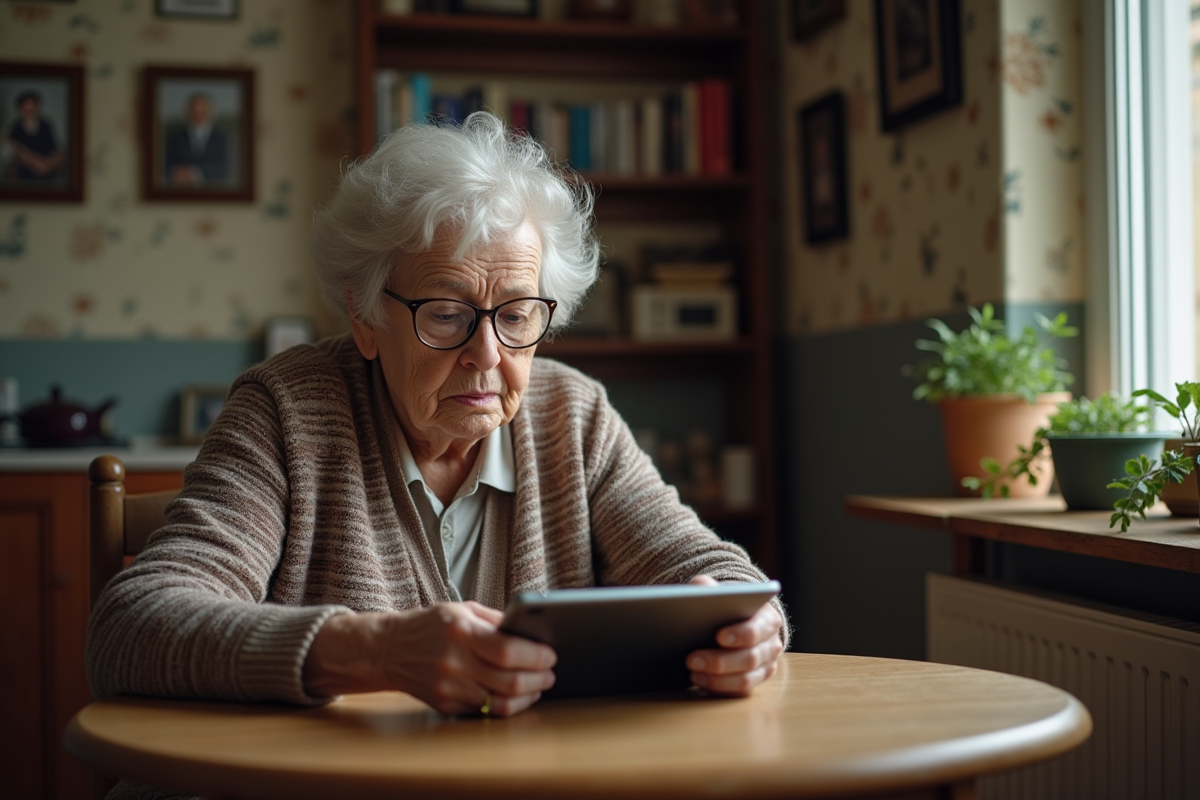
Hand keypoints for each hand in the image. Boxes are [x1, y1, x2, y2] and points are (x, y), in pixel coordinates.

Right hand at [303, 602, 555, 716]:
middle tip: (551, 673)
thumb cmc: (430, 625)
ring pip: (500, 703)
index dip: (536, 656)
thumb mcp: (461, 610)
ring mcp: (449, 687)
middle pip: (509, 681)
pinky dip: (506, 704)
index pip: (508, 651)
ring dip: (527, 696)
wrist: (388, 650)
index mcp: (461, 632)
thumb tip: (532, 633)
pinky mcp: (445, 705)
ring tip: (538, 686)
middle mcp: (454, 663)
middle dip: (539, 679)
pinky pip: (484, 710)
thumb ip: (496, 620)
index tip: (551, 655)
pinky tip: (516, 695)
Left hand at [684, 575, 783, 695]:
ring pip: (745, 680)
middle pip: (750, 658)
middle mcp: (771, 644)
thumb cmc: (727, 606)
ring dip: (717, 678)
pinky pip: (739, 691)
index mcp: (767, 618)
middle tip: (691, 659)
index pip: (757, 629)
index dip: (739, 634)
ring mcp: (765, 666)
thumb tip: (698, 589)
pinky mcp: (755, 681)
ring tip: (692, 672)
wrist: (735, 622)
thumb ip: (708, 587)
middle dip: (719, 661)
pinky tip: (699, 680)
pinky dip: (718, 687)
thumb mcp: (718, 591)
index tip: (718, 636)